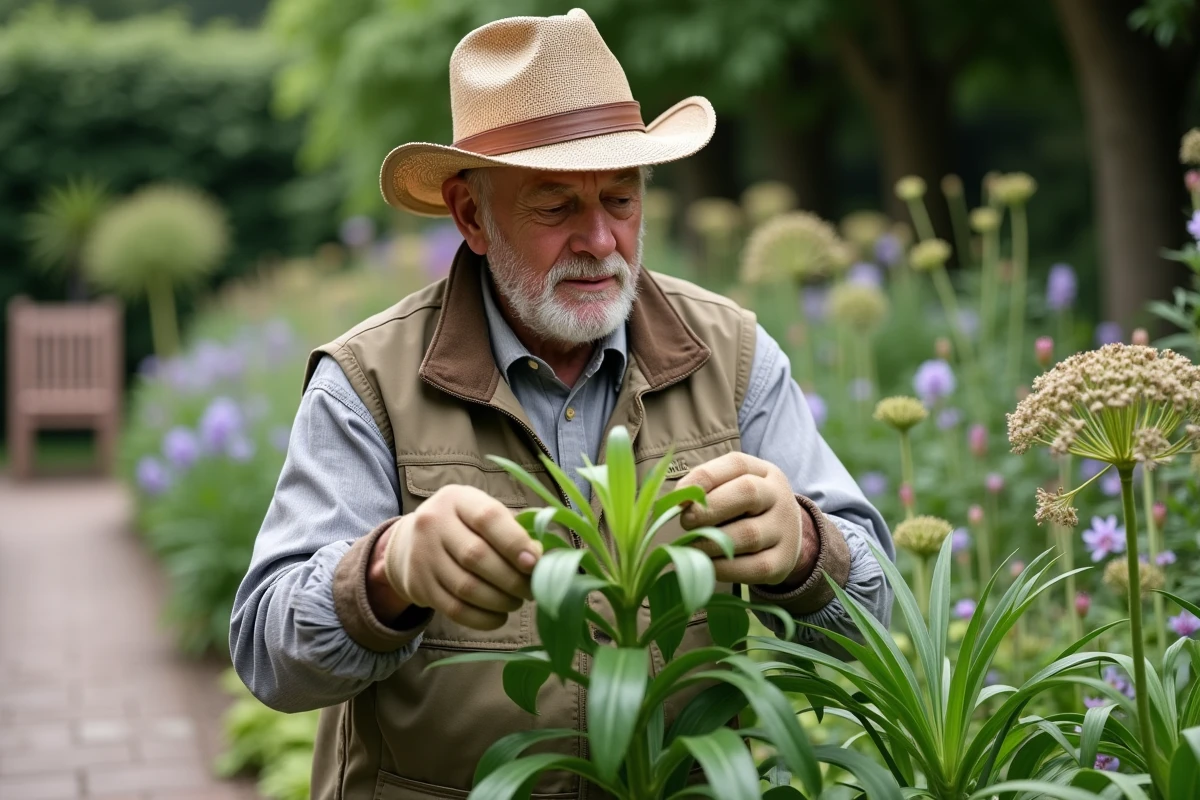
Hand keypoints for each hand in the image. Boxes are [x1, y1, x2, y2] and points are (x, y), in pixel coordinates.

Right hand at [374, 485, 541, 630]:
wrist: (410, 543)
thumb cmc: (463, 526)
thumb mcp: (482, 513)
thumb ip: (513, 530)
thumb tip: (541, 557)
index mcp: (457, 499)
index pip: (488, 518)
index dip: (515, 543)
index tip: (535, 563)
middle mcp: (433, 523)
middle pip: (477, 556)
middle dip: (512, 578)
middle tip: (532, 589)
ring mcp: (422, 555)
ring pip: (466, 587)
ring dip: (499, 600)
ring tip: (517, 602)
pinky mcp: (418, 585)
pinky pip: (454, 609)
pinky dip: (482, 618)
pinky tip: (499, 617)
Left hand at [677, 453, 803, 585]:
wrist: (784, 538)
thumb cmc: (743, 509)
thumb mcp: (730, 489)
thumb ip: (704, 489)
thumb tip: (676, 503)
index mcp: (763, 472)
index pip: (736, 464)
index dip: (704, 478)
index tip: (680, 498)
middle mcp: (778, 497)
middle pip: (747, 493)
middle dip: (709, 508)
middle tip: (686, 521)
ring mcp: (784, 530)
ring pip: (749, 534)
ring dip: (711, 542)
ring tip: (690, 546)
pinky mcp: (781, 563)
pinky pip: (752, 567)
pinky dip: (723, 568)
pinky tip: (706, 565)